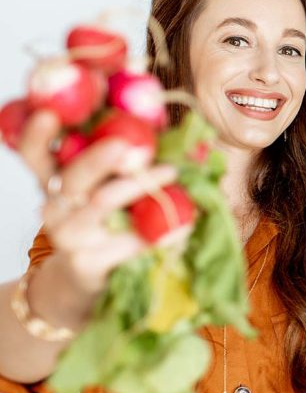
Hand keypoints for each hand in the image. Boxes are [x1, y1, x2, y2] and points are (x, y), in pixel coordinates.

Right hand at [17, 110, 175, 324]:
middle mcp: (55, 205)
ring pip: (100, 204)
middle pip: (72, 177)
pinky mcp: (90, 262)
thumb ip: (129, 156)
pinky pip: (128, 241)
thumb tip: (175, 123)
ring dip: (137, 184)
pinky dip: (159, 228)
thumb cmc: (106, 220)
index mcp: (55, 179)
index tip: (49, 115)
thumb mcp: (107, 186)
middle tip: (123, 144)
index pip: (34, 153)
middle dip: (97, 158)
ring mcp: (70, 235)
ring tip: (170, 170)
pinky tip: (184, 221)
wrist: (88, 278)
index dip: (37, 135)